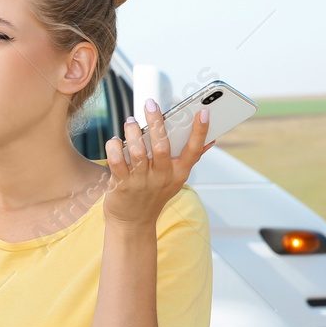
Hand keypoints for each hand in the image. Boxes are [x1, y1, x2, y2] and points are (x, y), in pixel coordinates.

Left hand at [102, 102, 216, 227]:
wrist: (133, 222)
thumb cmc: (154, 195)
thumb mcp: (176, 179)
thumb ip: (190, 158)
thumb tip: (211, 139)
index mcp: (178, 173)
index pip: (194, 151)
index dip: (200, 132)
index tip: (203, 112)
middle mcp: (162, 177)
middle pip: (162, 146)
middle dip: (157, 122)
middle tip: (151, 104)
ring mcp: (141, 181)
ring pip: (137, 151)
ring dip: (133, 132)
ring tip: (132, 121)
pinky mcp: (121, 184)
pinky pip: (116, 160)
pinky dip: (114, 146)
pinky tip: (115, 140)